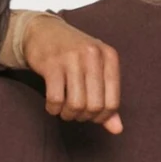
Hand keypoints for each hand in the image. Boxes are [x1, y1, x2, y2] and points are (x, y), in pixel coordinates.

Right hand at [21, 15, 122, 133]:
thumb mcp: (95, 71)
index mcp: (109, 56)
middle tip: (75, 112)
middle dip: (84, 116)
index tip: (91, 115)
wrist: (43, 31)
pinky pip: (56, 99)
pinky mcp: (51, 63)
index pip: (112, 102)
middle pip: (94, 106)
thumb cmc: (73, 55)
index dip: (101, 117)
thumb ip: (107, 100)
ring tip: (64, 110)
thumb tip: (117, 130)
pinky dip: (53, 109)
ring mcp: (72, 58)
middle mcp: (93, 55)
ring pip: (76, 104)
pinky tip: (53, 105)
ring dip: (68, 114)